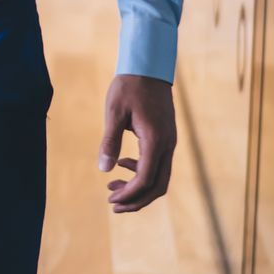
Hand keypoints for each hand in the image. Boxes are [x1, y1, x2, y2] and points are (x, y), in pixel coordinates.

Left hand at [99, 74, 175, 212]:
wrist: (149, 68)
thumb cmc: (129, 87)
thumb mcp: (114, 112)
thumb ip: (109, 141)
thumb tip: (104, 169)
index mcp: (155, 141)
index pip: (145, 179)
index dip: (129, 194)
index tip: (111, 200)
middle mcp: (167, 145)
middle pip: (157, 186)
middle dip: (136, 200)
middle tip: (113, 205)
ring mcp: (169, 143)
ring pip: (160, 178)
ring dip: (139, 189)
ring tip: (112, 187)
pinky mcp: (166, 139)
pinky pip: (158, 165)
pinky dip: (142, 173)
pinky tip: (123, 165)